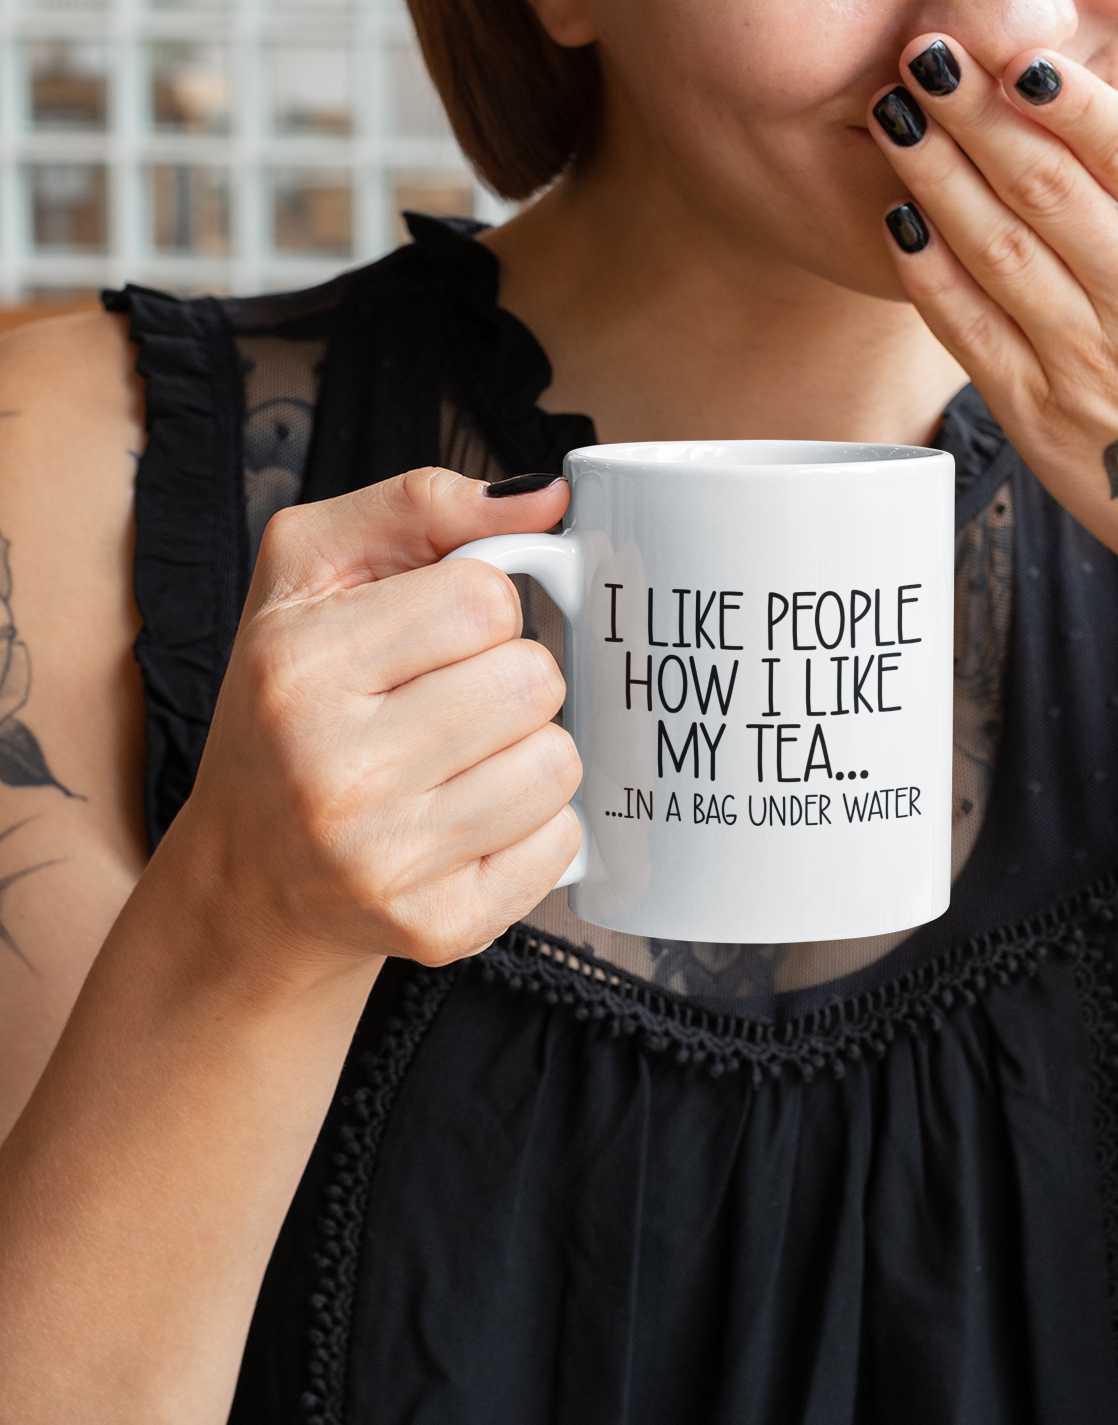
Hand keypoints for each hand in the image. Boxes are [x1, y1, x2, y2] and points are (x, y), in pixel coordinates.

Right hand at [169, 469, 581, 971]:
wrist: (249, 874)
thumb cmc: (289, 701)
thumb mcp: (311, 572)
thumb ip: (421, 506)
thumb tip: (549, 498)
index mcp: (298, 665)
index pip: (485, 598)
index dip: (481, 606)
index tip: (438, 635)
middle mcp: (333, 768)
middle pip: (532, 680)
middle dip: (508, 679)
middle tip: (448, 702)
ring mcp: (385, 859)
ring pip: (558, 763)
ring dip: (527, 751)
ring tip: (459, 761)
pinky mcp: (435, 926)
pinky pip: (562, 844)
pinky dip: (534, 826)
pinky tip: (469, 820)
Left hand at [870, 37, 1117, 611]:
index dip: (1067, 96)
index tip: (1016, 50)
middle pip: (1045, 185)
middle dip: (974, 110)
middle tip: (922, 51)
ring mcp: (1089, 360)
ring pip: (996, 246)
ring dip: (934, 173)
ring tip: (890, 112)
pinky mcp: (1038, 413)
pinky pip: (969, 328)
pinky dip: (927, 272)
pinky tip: (896, 218)